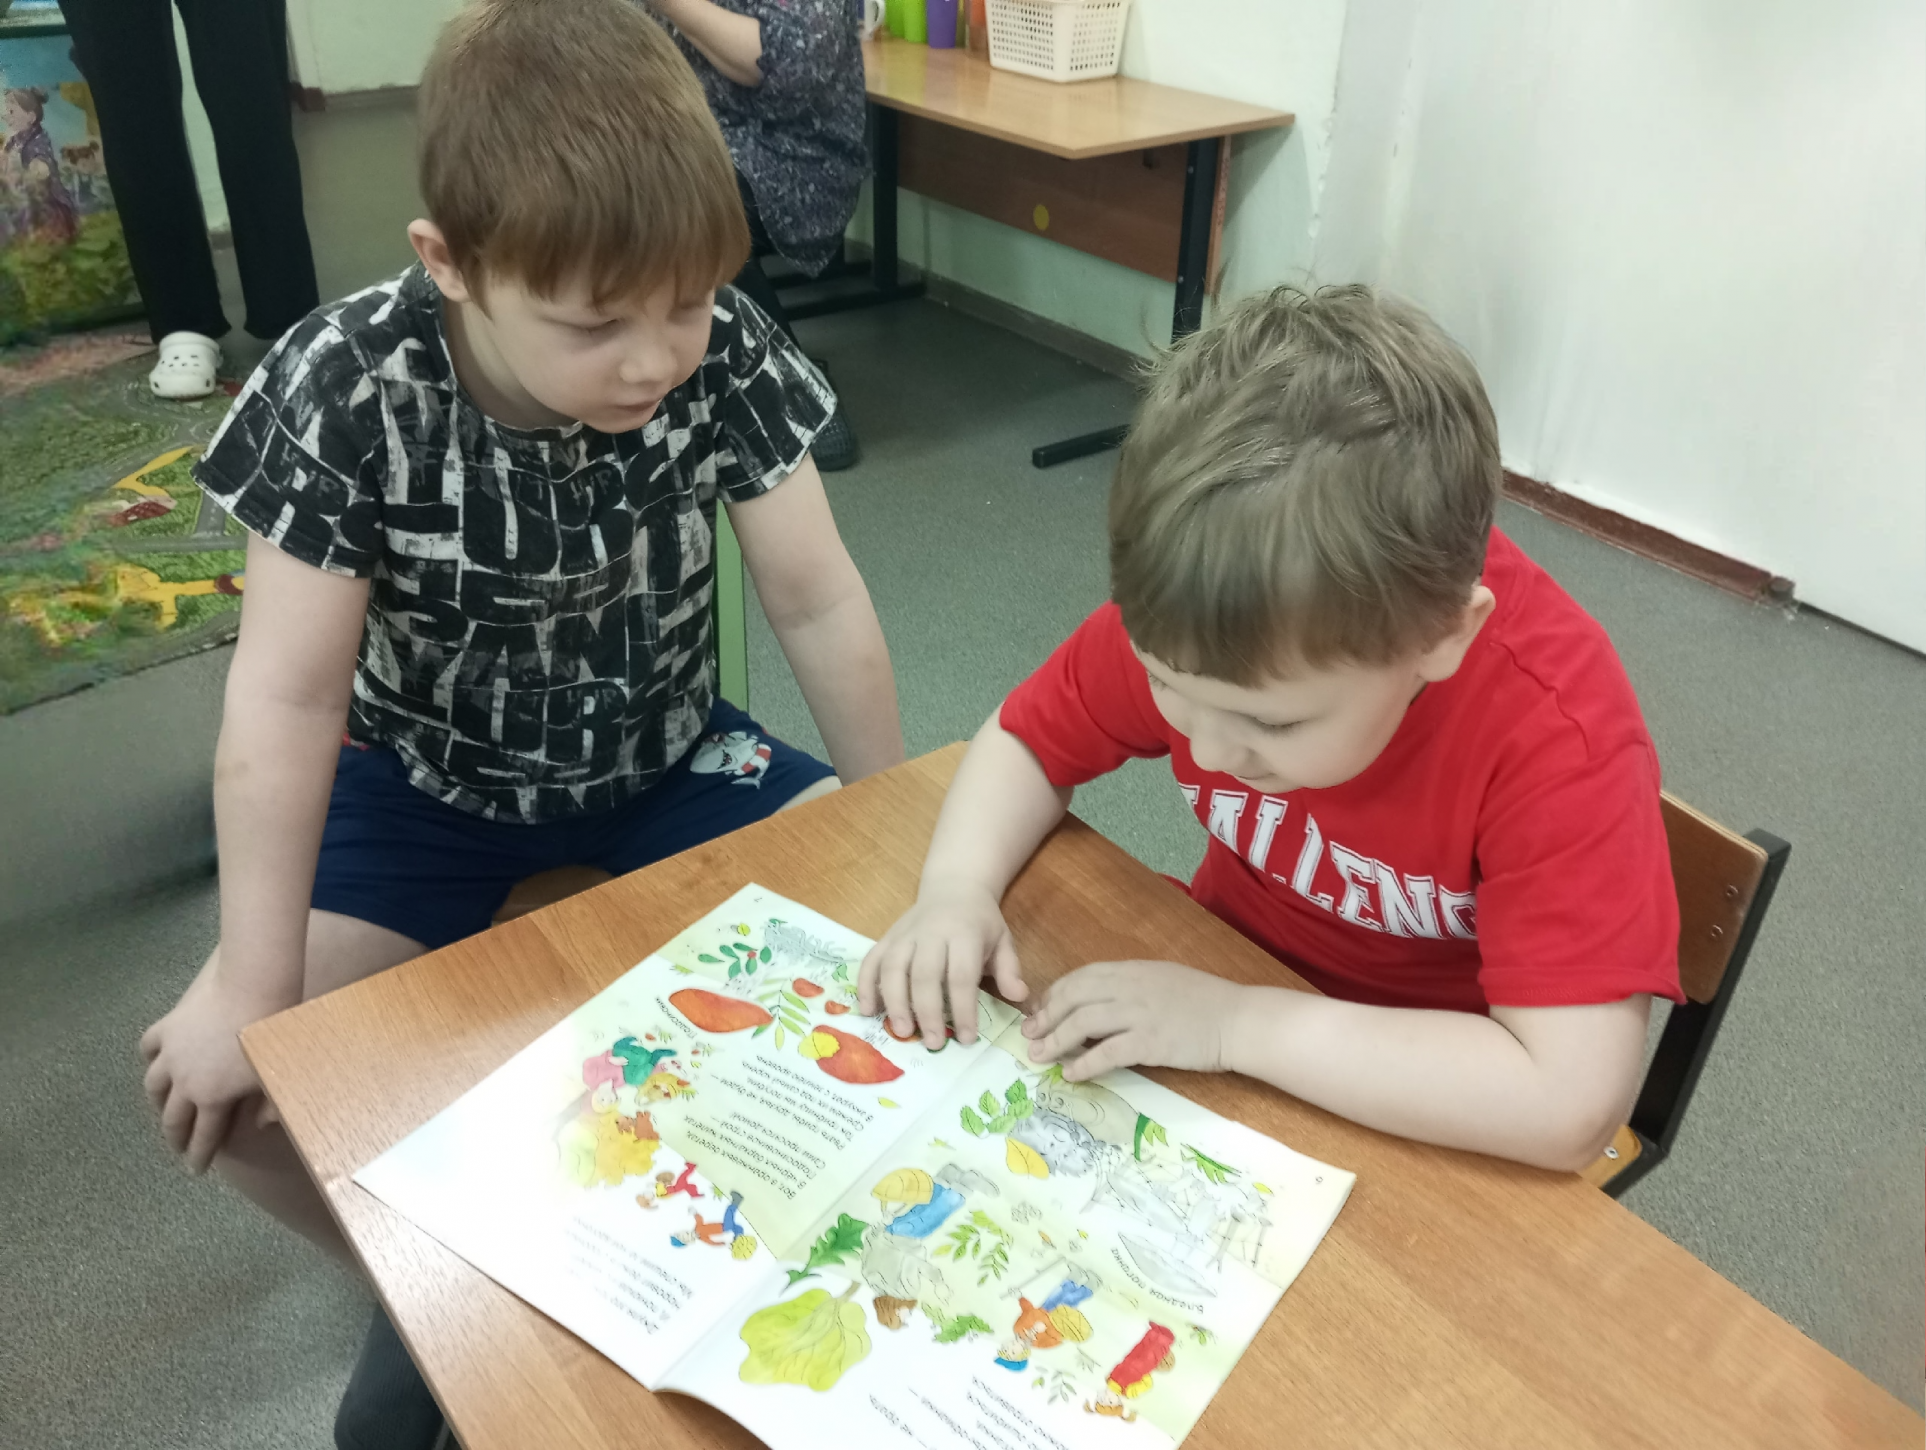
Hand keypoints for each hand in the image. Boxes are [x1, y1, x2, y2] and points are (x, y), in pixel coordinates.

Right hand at [138, 958, 284, 1172]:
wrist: (252, 988)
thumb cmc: (269, 1034)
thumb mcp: (274, 1075)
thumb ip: (270, 1106)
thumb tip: (260, 1124)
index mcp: (211, 1098)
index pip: (203, 1137)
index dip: (199, 1156)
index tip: (195, 1170)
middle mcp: (183, 1081)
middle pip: (172, 1117)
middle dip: (174, 1137)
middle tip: (177, 1148)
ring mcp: (171, 1054)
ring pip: (153, 1085)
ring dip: (157, 1101)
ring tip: (162, 1108)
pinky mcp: (167, 1027)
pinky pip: (149, 1047)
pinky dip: (150, 1057)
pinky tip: (154, 1061)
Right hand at [857, 884, 1027, 1047]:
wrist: (954, 886)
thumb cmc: (980, 921)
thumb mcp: (1002, 940)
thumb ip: (1009, 969)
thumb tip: (1019, 996)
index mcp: (964, 933)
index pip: (961, 975)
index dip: (963, 1009)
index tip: (966, 1038)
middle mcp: (931, 932)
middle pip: (924, 974)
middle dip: (927, 1012)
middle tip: (932, 1043)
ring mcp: (905, 934)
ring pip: (893, 968)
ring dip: (894, 1002)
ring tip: (902, 1031)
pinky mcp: (887, 937)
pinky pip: (871, 960)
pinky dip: (865, 985)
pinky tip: (868, 1011)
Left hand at [1020, 960, 1247, 1081]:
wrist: (1238, 1020)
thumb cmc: (1206, 1001)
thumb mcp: (1164, 980)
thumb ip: (1132, 986)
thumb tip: (1100, 1001)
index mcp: (1133, 969)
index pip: (1081, 977)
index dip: (1055, 994)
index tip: (1040, 1010)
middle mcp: (1131, 986)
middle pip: (1074, 996)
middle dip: (1046, 1016)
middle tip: (1029, 1034)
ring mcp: (1139, 1013)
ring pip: (1083, 1022)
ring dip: (1055, 1040)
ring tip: (1038, 1055)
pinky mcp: (1150, 1042)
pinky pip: (1106, 1052)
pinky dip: (1084, 1063)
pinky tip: (1071, 1073)